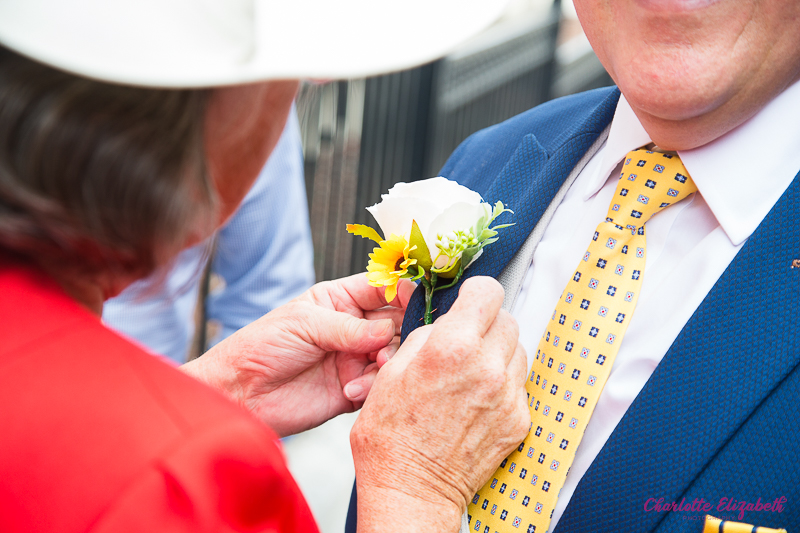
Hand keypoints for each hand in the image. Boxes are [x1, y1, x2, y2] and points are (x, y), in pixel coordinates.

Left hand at [181, 274, 414, 436]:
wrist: (241, 393)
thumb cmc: (263, 346)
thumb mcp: (305, 323)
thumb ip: (349, 327)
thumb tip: (389, 330)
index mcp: (341, 299)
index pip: (384, 287)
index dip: (403, 291)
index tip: (415, 301)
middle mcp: (354, 327)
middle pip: (397, 322)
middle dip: (401, 331)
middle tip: (389, 345)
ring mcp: (355, 358)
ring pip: (394, 355)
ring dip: (389, 361)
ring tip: (373, 367)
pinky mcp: (354, 390)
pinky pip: (380, 386)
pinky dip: (374, 388)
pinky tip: (351, 390)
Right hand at [351, 277, 529, 532]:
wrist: (412, 491)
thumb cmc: (391, 438)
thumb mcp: (391, 371)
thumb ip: (426, 336)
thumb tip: (446, 322)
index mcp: (452, 347)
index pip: (489, 291)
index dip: (476, 293)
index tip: (469, 302)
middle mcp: (487, 367)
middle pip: (507, 319)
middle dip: (486, 324)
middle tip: (464, 342)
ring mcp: (508, 395)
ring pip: (517, 350)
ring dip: (497, 353)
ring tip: (469, 374)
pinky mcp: (519, 420)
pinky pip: (519, 385)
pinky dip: (502, 385)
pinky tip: (477, 401)